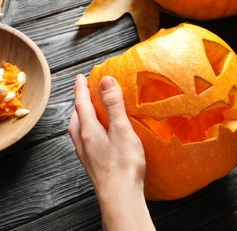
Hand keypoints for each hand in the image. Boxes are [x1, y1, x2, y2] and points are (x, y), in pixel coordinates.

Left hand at [68, 74, 154, 230]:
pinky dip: (88, 132)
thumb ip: (113, 105)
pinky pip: (86, 142)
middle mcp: (83, 142)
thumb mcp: (121, 130)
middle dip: (79, 103)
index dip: (81, 89)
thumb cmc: (122, 165)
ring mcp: (87, 155)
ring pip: (79, 131)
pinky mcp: (94, 165)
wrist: (120, 196)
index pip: (81, 104)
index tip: (80, 77)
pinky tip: (98, 137)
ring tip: (89, 114)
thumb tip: (106, 81)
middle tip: (84, 93)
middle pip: (76, 118)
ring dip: (82, 118)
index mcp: (88, 131)